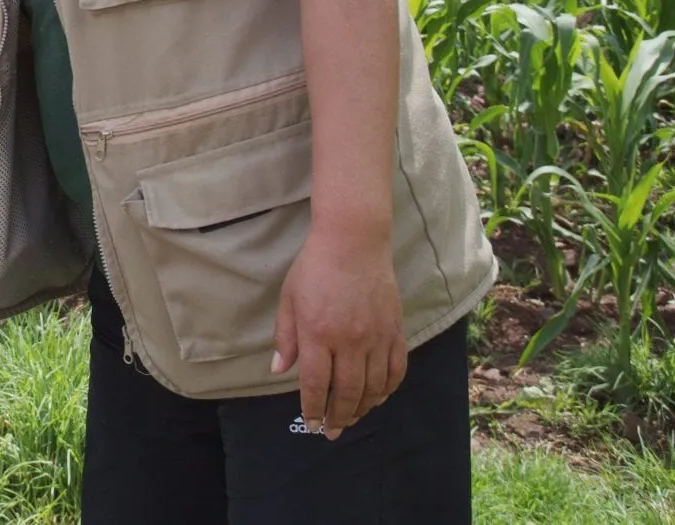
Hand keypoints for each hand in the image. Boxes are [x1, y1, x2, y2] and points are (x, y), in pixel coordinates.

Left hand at [271, 225, 406, 439]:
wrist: (354, 241)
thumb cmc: (314, 267)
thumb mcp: (289, 299)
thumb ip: (285, 338)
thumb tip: (278, 371)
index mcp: (318, 333)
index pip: (314, 384)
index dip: (312, 408)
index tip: (310, 424)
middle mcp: (349, 341)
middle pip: (346, 392)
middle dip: (338, 417)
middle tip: (331, 432)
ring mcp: (376, 337)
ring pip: (373, 387)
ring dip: (362, 409)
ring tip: (352, 419)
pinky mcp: (396, 331)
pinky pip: (396, 370)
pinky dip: (388, 390)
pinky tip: (378, 397)